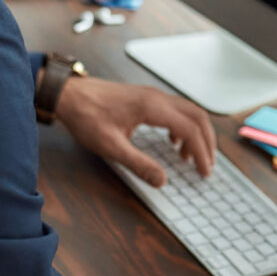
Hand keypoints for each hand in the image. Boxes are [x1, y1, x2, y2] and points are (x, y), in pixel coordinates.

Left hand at [54, 77, 215, 185]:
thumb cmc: (86, 116)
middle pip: (197, 116)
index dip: (201, 151)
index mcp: (152, 107)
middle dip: (207, 142)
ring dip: (196, 133)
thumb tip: (161, 180)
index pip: (190, 129)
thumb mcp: (110, 146)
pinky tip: (173, 142)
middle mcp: (157, 97)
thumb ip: (138, 164)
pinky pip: (176, 109)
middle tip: (206, 165)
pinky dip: (184, 126)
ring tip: (188, 158)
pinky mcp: (146, 97)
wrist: (69, 94)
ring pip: (189, 111)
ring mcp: (153, 95)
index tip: (204, 171)